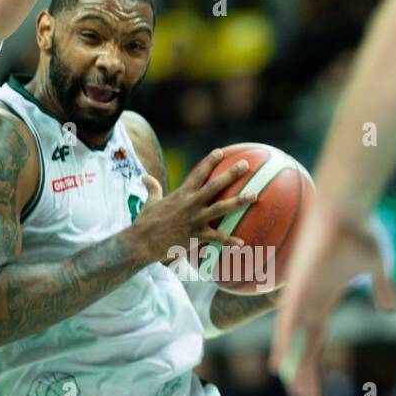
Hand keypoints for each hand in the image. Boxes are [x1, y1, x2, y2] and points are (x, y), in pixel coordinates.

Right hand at [122, 148, 255, 264]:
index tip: (221, 152)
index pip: (198, 173)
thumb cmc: (145, 223)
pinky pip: (216, 238)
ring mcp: (194, 219)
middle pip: (214, 185)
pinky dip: (229, 241)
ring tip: (254, 196)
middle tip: (246, 165)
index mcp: (181, 194)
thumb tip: (145, 177)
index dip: (210, 161)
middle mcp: (190, 203)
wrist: (141, 242)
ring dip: (238, 201)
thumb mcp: (150, 202)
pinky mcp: (195, 236)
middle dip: (231, 174)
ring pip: (221, 208)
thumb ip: (152, 188)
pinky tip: (242, 243)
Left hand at [268, 202, 395, 395]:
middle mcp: (309, 301)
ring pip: (296, 340)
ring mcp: (302, 294)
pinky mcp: (299, 286)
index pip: (318, 339)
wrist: (345, 205)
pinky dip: (285, 344)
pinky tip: (278, 366)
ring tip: (295, 394)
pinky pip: (289, 321)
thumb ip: (383, 289)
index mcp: (325, 298)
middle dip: (305, 374)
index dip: (316, 363)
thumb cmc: (359, 229)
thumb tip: (390, 310)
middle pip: (306, 346)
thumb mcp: (379, 266)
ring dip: (296, 368)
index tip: (315, 386)